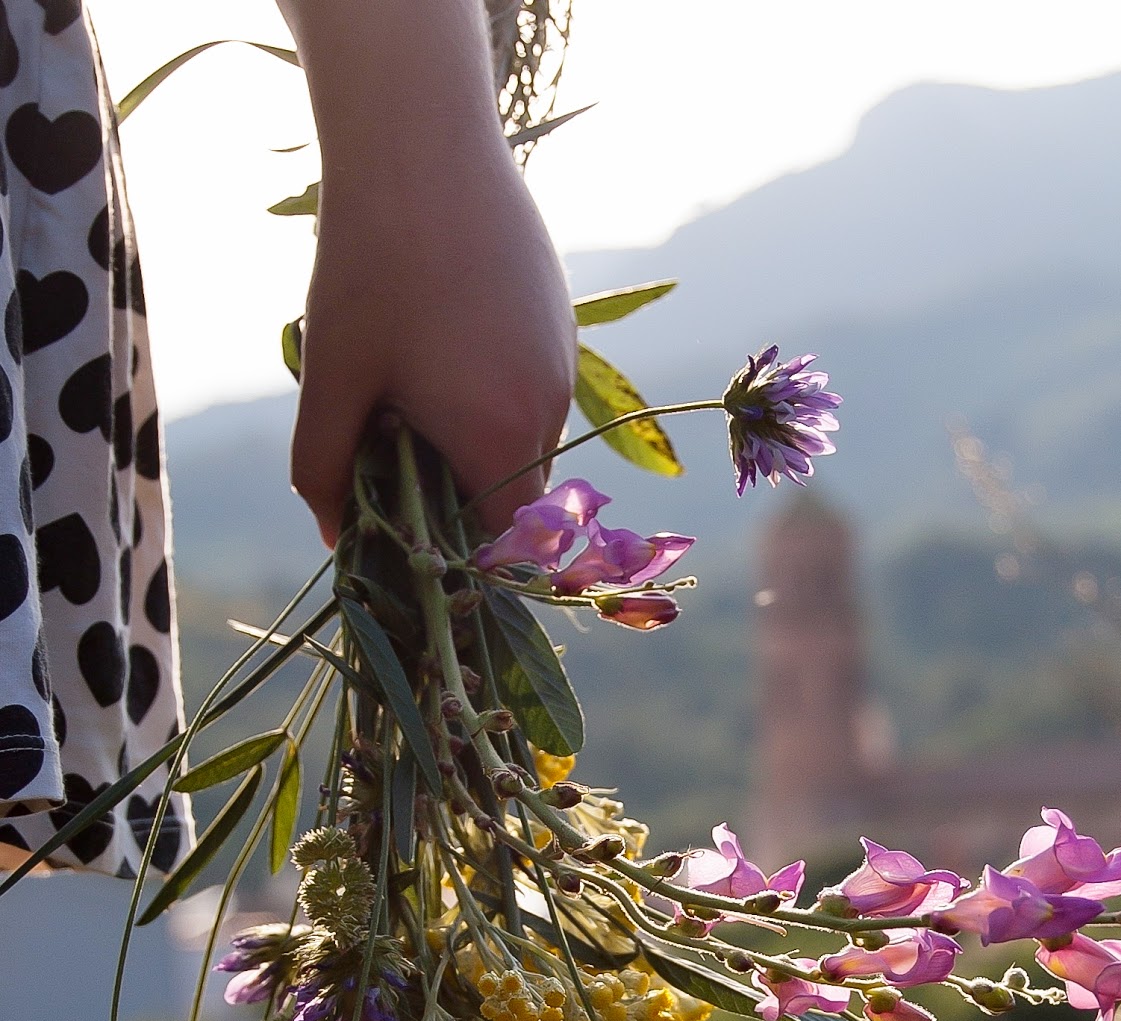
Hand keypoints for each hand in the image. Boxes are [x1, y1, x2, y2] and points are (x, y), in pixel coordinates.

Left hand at [281, 0, 575, 544]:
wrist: (420, 138)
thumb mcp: (331, 378)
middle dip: (457, 491)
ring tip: (412, 377)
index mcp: (501, 438)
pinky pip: (529, 386)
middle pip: (512, 493)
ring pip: (521, 438)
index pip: (498, 542)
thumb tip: (337, 538)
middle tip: (390, 446)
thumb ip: (326, 472)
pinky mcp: (562, 320)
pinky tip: (440, 334)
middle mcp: (550, 409)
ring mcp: (564, 362)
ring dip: (471, 435)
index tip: (404, 533)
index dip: (454, 552)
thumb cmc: (369, 262)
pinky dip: (488, 388)